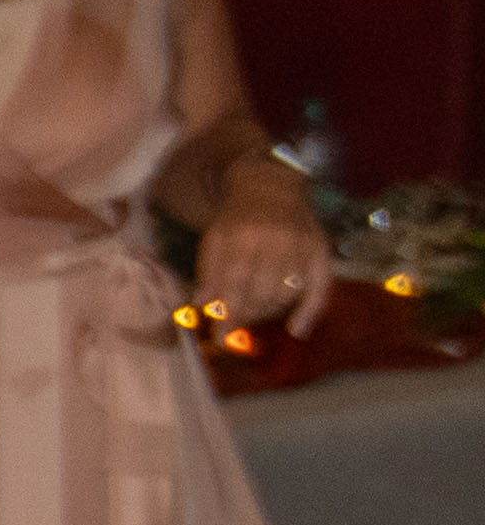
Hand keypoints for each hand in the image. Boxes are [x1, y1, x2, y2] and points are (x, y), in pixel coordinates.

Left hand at [192, 150, 337, 335]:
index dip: (229, 315)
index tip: (222, 337)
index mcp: (242, 238)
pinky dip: (310, 311)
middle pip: (262, 294)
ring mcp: (301, 246)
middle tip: (237, 325)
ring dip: (269, 312)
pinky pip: (321, 286)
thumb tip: (202, 305)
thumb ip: (209, 271)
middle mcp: (275, 241)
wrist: (271, 187)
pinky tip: (297, 329)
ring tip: (256, 313)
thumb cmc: (236, 219)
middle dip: (247, 316)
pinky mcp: (320, 249)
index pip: (235, 285)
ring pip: (286, 294)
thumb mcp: (214, 239)